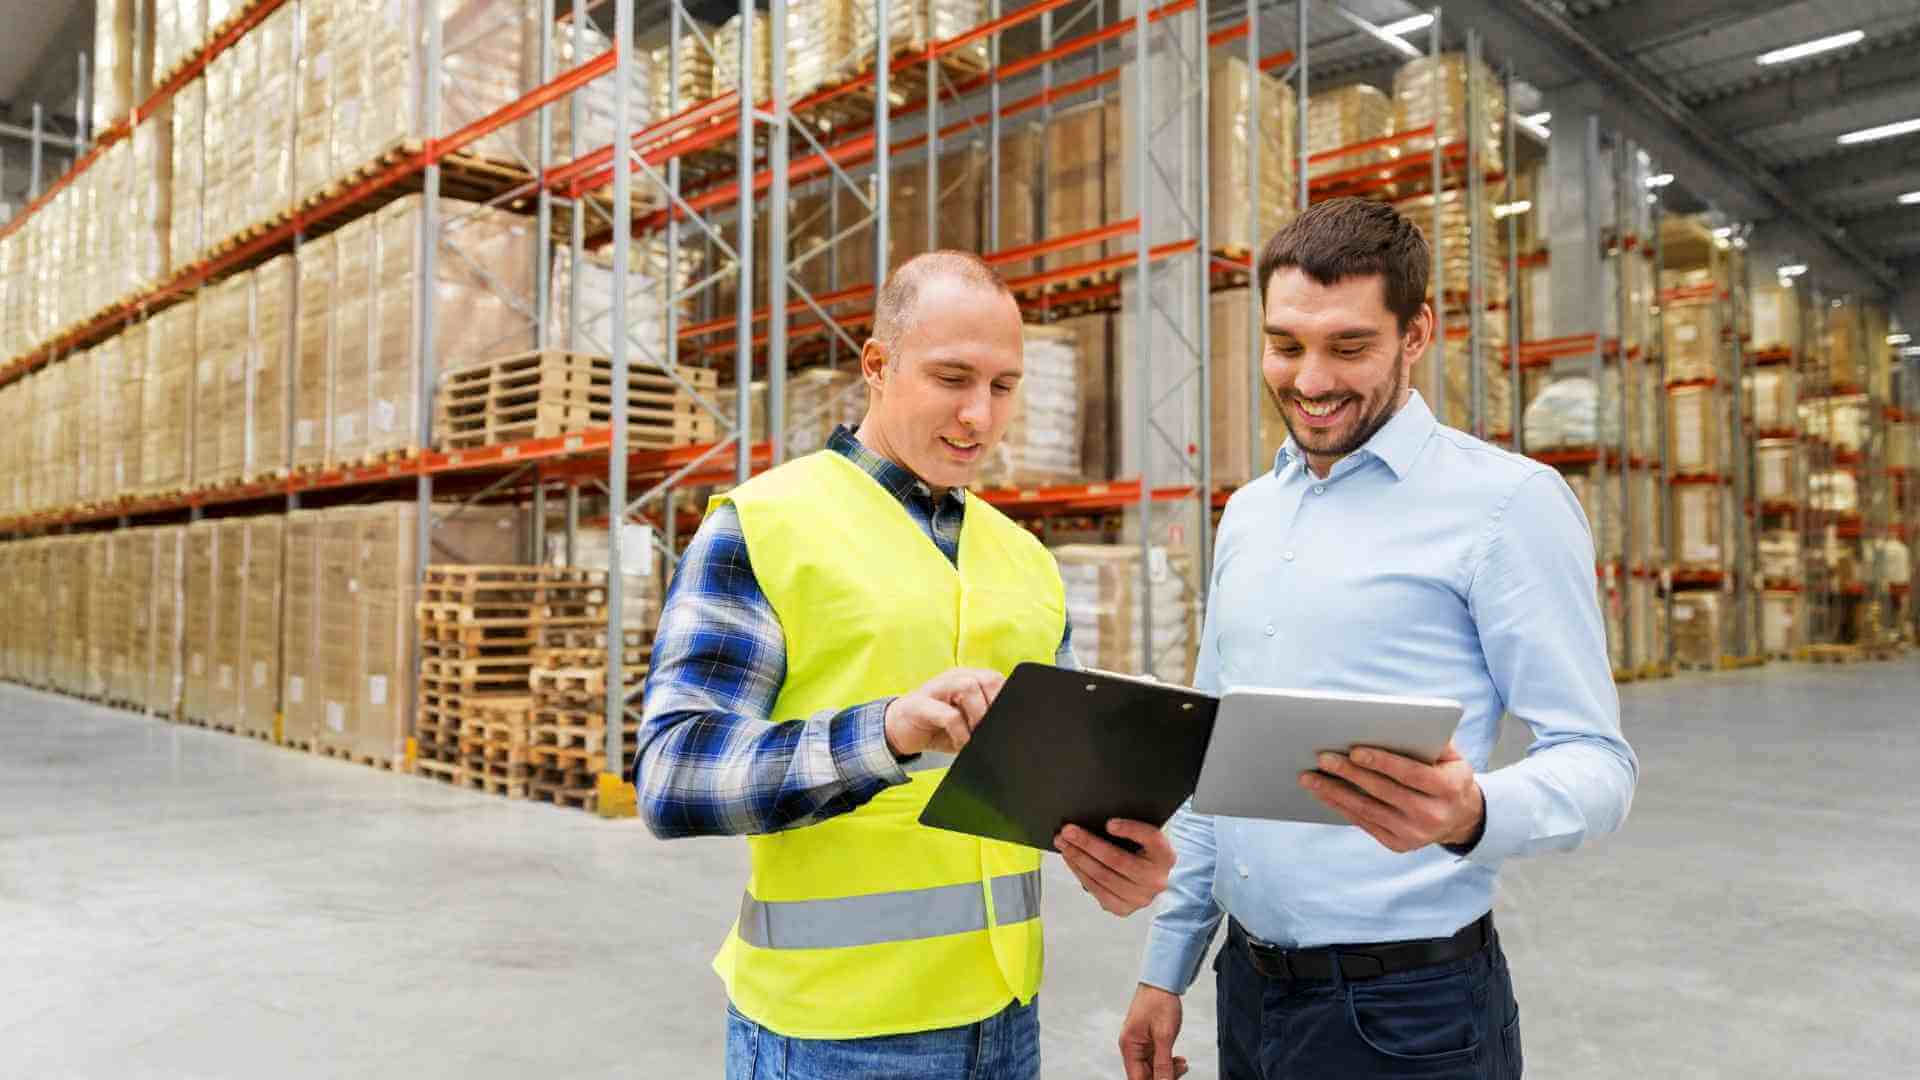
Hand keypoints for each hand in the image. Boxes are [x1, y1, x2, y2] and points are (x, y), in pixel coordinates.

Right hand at [883, 668, 1005, 757]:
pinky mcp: (920, 703)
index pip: (998, 681)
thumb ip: (985, 723)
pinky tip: (959, 743)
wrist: (898, 730)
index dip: (1008, 701)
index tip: (1009, 724)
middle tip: (991, 730)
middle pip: (988, 679)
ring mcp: (937, 687)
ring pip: (968, 687)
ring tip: (976, 736)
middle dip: (994, 706)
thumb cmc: (937, 727)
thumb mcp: (967, 725)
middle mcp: (955, 677)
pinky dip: (960, 732)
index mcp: (970, 679)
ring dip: (978, 716)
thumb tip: (1007, 735)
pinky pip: (948, 714)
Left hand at [1054, 820, 1173, 916]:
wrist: (1149, 878)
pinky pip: (1097, 890)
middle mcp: (1156, 880)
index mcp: (1165, 856)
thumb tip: (1101, 823)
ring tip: (1063, 844)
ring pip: (1103, 877)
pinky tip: (1071, 860)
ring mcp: (1140, 898)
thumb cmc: (1142, 852)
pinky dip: (1080, 873)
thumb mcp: (1143, 837)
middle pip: (1118, 860)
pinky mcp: (1124, 909)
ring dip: (1078, 858)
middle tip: (1068, 831)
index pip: (1151, 838)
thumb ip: (1130, 829)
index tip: (1109, 823)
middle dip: (1088, 844)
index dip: (1130, 830)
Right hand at [1119, 983, 1187, 1079]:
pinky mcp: (1147, 1040)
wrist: (1162, 982)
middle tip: (1181, 1070)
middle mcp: (1131, 1046)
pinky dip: (1167, 1061)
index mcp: (1129, 1046)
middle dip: (1163, 1076)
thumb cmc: (1159, 1001)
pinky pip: (1155, 1059)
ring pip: (1151, 1068)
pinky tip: (1178, 1059)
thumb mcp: (1164, 1036)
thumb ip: (1163, 1063)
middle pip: (1144, 1075)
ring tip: (1182, 1063)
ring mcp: (1139, 1044)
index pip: (1137, 1078)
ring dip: (1167, 1069)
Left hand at [1300, 741, 1484, 852]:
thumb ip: (1431, 738)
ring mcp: (1415, 834)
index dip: (1382, 762)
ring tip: (1310, 777)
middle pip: (1383, 791)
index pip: (1411, 774)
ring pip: (1367, 810)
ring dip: (1335, 792)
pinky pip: (1364, 822)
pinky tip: (1323, 793)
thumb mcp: (1451, 756)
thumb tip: (1395, 721)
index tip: (1354, 751)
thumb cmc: (1447, 774)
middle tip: (1322, 758)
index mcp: (1449, 788)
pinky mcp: (1399, 844)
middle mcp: (1433, 815)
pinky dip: (1340, 807)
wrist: (1460, 817)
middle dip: (1350, 774)